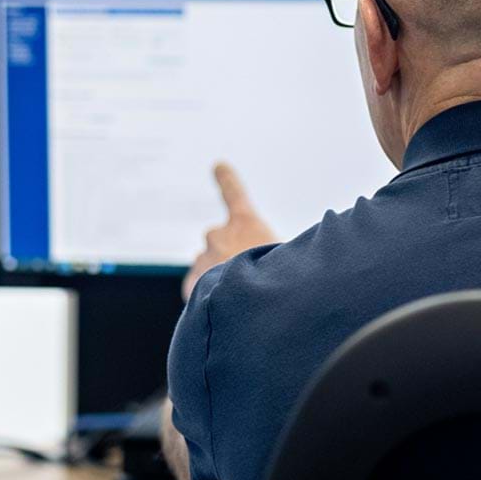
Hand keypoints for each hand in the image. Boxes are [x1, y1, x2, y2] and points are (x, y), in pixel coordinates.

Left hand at [183, 162, 277, 299]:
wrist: (254, 306)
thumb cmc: (282, 283)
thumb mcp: (290, 259)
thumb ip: (276, 255)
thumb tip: (270, 262)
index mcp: (246, 224)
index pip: (234, 194)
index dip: (226, 179)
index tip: (218, 166)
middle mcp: (218, 235)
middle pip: (221, 247)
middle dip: (229, 261)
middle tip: (249, 283)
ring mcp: (201, 259)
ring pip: (208, 270)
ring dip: (219, 282)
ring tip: (240, 302)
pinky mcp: (190, 283)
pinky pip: (197, 291)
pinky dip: (206, 300)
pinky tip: (225, 313)